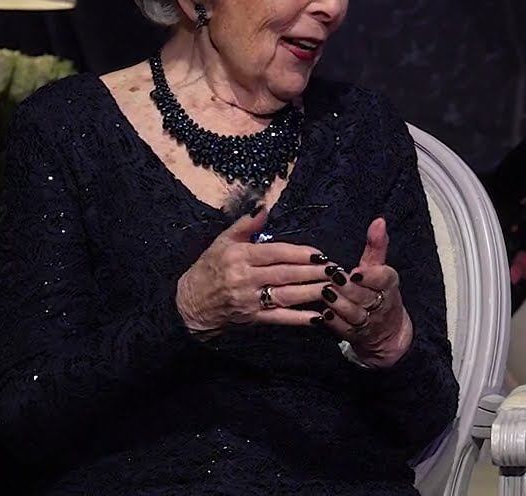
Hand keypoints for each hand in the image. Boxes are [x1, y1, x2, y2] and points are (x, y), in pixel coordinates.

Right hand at [175, 205, 338, 330]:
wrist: (189, 305)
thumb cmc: (208, 269)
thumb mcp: (222, 242)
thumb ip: (245, 225)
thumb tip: (263, 206)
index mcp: (239, 257)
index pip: (276, 253)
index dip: (300, 253)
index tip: (320, 253)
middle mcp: (245, 278)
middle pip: (286, 274)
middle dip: (314, 272)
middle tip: (336, 270)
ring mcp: (250, 300)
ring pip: (287, 295)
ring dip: (312, 292)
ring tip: (334, 288)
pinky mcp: (253, 319)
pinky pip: (281, 318)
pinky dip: (301, 318)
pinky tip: (320, 316)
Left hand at [320, 217, 412, 366]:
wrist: (387, 330)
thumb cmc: (379, 291)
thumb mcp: (380, 268)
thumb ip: (377, 245)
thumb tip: (378, 220)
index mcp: (389, 285)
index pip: (384, 280)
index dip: (370, 277)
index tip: (356, 272)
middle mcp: (381, 304)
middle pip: (365, 296)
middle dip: (349, 288)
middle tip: (334, 278)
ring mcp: (368, 322)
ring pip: (353, 313)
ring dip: (339, 303)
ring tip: (325, 292)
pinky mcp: (355, 335)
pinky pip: (344, 329)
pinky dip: (333, 321)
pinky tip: (323, 312)